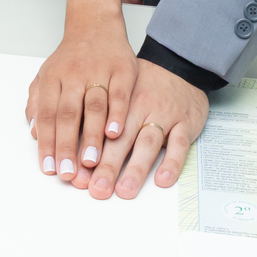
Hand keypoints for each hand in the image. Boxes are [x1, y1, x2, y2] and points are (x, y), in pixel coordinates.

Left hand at [26, 11, 138, 189]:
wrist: (95, 24)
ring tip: (91, 162)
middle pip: (67, 113)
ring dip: (92, 135)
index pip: (46, 114)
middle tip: (68, 173)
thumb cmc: (70, 58)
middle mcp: (73, 74)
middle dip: (67, 145)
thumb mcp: (47, 76)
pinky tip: (114, 133)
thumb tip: (34, 134)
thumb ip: (37, 103)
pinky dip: (117, 114)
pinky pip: (120, 94)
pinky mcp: (122, 69)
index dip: (47, 143)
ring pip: (93, 106)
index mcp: (52, 78)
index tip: (49, 168)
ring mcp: (99, 70)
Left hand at [86, 60, 207, 199]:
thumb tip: (71, 147)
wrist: (180, 66)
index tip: (77, 176)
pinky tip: (163, 179)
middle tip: (97, 189)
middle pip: (122, 138)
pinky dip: (172, 162)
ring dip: (136, 168)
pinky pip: (180, 144)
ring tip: (125, 190)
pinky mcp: (185, 123)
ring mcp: (164, 114)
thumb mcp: (118, 92)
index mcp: (119, 100)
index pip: (99, 129)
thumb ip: (97, 117)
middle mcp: (140, 106)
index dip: (88, 153)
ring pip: (149, 142)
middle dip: (108, 166)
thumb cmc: (144, 85)